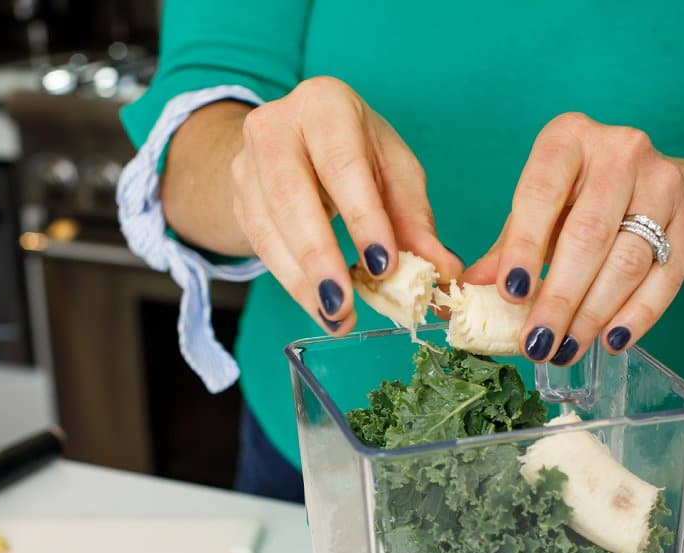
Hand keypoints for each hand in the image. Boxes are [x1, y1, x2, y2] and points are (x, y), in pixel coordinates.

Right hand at [231, 77, 462, 333]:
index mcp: (324, 105)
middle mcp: (276, 126)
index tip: (384, 266)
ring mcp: (248, 163)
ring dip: (302, 281)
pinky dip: (291, 282)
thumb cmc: (355, 152)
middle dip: (320, 257)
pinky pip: (260, 246)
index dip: (362, 217)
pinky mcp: (239, 198)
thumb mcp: (392, 172)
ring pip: (269, 227)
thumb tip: (444, 271)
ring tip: (336, 316)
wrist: (294, 141)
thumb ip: (415, 220)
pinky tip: (318, 306)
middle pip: (291, 196)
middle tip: (344, 303)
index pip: (342, 164)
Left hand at [467, 112, 683, 363]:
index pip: (541, 194)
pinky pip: (666, 276)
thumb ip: (507, 246)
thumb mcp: (538, 212)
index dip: (524, 247)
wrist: (657, 190)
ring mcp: (663, 182)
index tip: (511, 293)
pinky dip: (638, 315)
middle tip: (538, 342)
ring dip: (593, 314)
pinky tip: (612, 341)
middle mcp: (620, 150)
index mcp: (568, 139)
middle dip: (560, 297)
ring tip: (566, 350)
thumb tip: (472, 285)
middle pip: (588, 235)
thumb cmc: (580, 201)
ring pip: (627, 260)